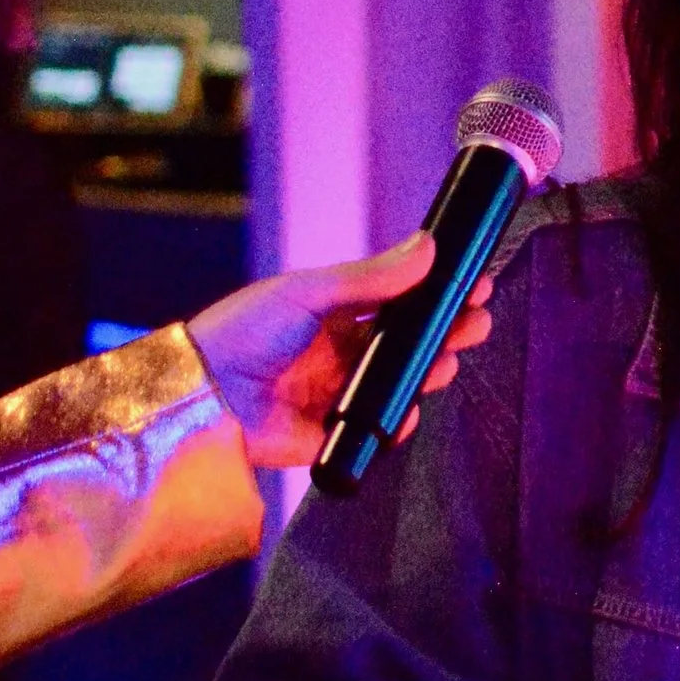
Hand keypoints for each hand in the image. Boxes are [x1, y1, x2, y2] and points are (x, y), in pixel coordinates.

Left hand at [188, 234, 492, 470]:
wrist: (204, 393)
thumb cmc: (244, 331)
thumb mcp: (308, 293)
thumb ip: (370, 277)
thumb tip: (428, 247)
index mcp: (338, 314)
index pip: (401, 302)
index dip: (438, 295)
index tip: (474, 284)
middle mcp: (345, 353)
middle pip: (411, 343)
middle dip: (448, 332)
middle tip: (476, 323)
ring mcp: (343, 393)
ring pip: (403, 383)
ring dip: (432, 371)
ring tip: (447, 361)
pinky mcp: (337, 433)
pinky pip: (381, 428)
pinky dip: (400, 420)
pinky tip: (407, 408)